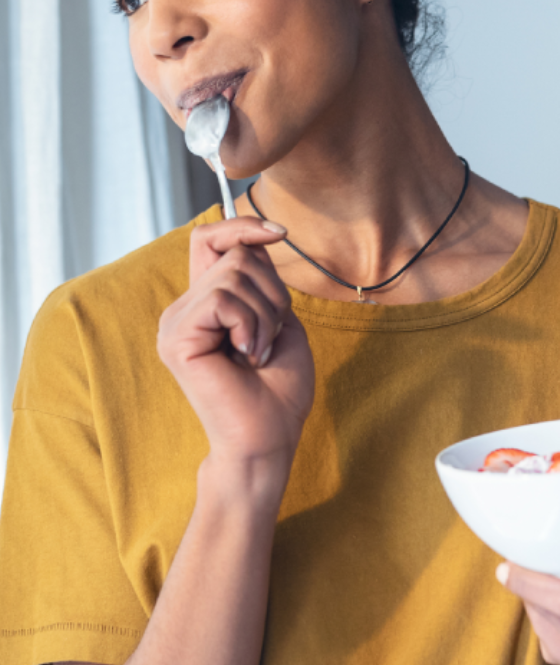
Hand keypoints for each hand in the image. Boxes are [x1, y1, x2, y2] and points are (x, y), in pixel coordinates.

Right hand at [157, 217, 314, 478]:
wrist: (268, 439)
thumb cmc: (278, 389)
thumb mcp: (278, 319)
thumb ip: (260, 280)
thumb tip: (251, 239)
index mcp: (203, 304)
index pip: (209, 238)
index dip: (242, 226)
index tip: (279, 233)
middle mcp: (182, 310)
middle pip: (233, 255)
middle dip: (271, 291)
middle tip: (270, 336)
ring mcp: (175, 324)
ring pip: (232, 275)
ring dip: (265, 314)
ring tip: (258, 352)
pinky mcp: (176, 338)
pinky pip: (223, 299)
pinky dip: (251, 325)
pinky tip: (247, 357)